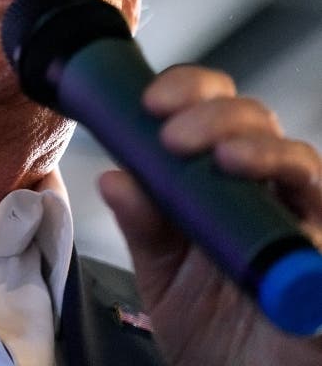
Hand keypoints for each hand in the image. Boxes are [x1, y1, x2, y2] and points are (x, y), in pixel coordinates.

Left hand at [99, 65, 321, 365]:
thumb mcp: (162, 270)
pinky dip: (313, 227)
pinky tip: (289, 224)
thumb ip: (143, 224)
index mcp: (223, 179)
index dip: (189, 91)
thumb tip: (114, 176)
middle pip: (259, 124)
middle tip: (174, 137)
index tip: (150, 102)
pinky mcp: (321, 269)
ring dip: (265, 152)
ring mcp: (304, 226)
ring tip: (227, 160)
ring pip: (305, 165)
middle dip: (216, 116)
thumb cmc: (206, 324)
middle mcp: (269, 193)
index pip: (215, 109)